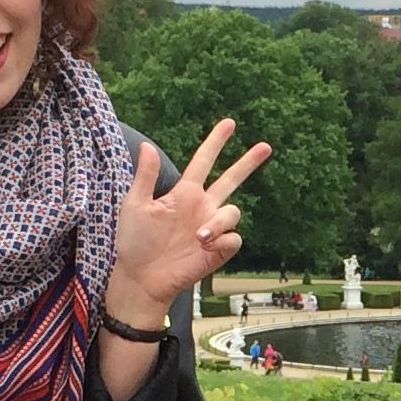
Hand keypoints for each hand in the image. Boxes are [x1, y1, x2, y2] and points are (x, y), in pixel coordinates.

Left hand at [106, 120, 273, 319]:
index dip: (216, 142)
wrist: (139, 277)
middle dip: (249, 162)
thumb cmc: (134, 242)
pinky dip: (224, 239)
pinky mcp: (218, 251)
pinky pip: (234, 238)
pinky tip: (206, 245)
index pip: (204, 161)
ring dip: (220, 222)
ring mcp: (212, 228)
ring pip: (233, 212)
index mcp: (184, 193)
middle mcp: (202, 207)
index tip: (230, 123)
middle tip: (266, 146)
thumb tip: (147, 145)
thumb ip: (146, 177)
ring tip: (199, 237)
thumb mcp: (135, 205)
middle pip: (232, 179)